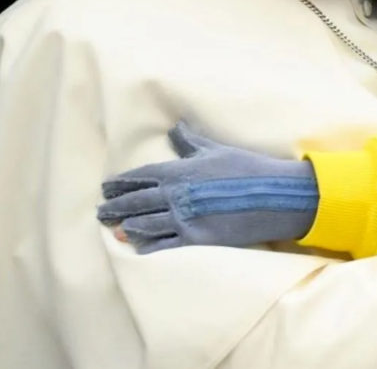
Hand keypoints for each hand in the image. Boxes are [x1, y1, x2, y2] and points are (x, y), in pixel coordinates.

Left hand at [98, 121, 318, 252]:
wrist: (275, 194)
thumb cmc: (248, 167)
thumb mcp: (217, 150)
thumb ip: (190, 143)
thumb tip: (175, 128)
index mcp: (178, 171)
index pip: (140, 177)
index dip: (121, 182)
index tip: (107, 187)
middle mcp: (174, 195)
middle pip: (136, 201)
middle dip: (116, 206)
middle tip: (102, 211)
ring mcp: (183, 219)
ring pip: (144, 224)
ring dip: (127, 226)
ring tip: (115, 229)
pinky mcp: (197, 239)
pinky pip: (164, 245)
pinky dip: (148, 247)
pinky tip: (138, 248)